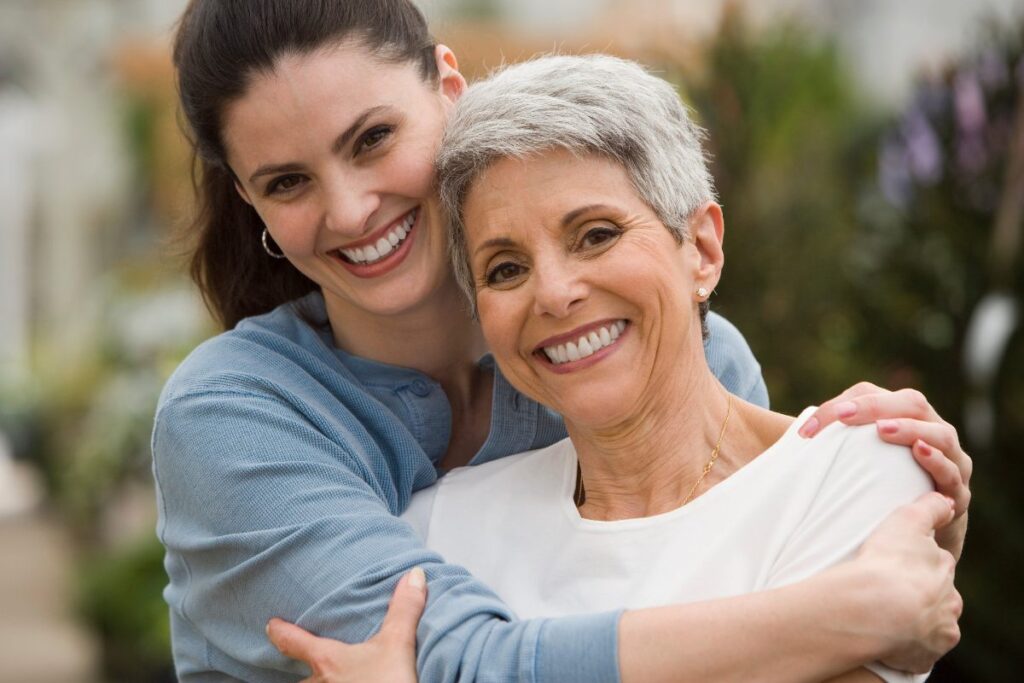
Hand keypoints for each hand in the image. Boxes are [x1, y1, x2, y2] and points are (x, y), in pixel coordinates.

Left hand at [267, 567, 426, 682]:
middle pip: (300, 678)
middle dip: (301, 672)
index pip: (295, 642)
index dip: (281, 632)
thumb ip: (403, 610)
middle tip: (299, 665)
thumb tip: (414, 575)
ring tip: (324, 681)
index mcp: (328, 661)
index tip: (271, 624)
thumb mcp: (398, 645)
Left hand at [799, 382, 971, 558]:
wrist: (914, 541)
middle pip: (909, 402)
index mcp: (898, 417)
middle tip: (843, 415)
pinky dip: (937, 459)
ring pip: (938, 431)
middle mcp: (928, 431)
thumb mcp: (845, 471)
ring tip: (882, 430)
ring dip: (909, 428)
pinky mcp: (957, 492)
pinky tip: (919, 454)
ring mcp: (949, 459)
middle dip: (874, 406)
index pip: (869, 395)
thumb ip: (821, 455)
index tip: (804, 432)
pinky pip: (952, 471)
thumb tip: (769, 454)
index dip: (838, 407)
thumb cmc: (873, 496)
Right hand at [853, 492, 961, 672]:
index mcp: (943, 569)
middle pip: (935, 595)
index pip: (935, 564)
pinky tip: (888, 637)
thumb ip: (930, 507)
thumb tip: (949, 500)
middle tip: (887, 589)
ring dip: (914, 619)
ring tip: (884, 614)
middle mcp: (948, 600)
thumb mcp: (907, 520)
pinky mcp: (926, 654)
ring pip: (929, 622)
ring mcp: (938, 629)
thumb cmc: (887, 561)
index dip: (915, 563)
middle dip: (918, 592)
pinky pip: (919, 650)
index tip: (896, 564)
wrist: (877, 607)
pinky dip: (908, 645)